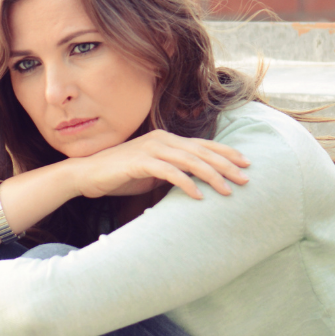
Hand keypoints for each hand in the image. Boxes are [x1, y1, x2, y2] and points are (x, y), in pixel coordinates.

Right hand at [70, 129, 249, 200]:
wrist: (88, 174)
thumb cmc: (120, 175)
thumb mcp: (152, 172)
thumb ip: (172, 172)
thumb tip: (194, 182)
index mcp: (167, 139)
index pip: (203, 144)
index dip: (226, 153)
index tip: (246, 164)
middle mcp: (162, 140)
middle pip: (202, 152)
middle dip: (226, 166)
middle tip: (245, 180)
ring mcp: (151, 149)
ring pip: (190, 161)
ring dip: (211, 176)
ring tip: (227, 191)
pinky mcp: (140, 162)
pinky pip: (169, 172)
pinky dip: (186, 184)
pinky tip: (198, 196)